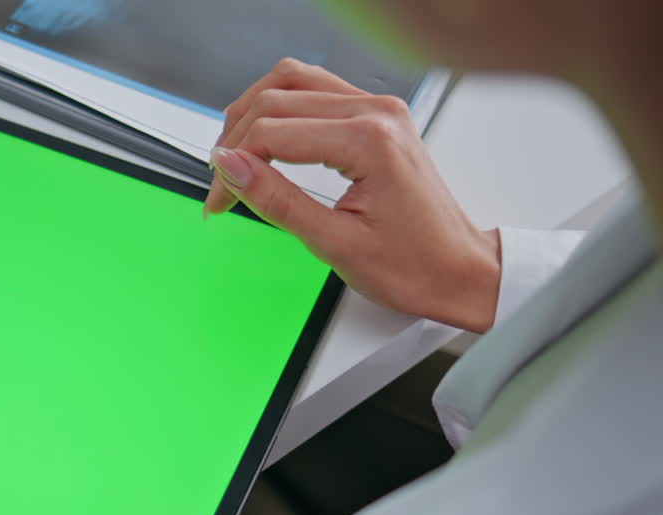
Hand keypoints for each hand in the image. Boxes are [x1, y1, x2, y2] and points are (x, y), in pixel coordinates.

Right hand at [203, 58, 501, 332]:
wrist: (458, 270)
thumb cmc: (414, 265)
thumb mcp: (334, 244)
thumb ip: (276, 200)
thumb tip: (229, 167)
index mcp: (369, 141)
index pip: (273, 131)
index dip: (232, 166)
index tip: (217, 201)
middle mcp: (376, 112)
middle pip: (276, 98)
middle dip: (235, 142)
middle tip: (221, 189)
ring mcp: (378, 109)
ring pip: (291, 82)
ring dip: (252, 115)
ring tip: (235, 158)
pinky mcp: (375, 116)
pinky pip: (314, 90)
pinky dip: (279, 110)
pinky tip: (264, 141)